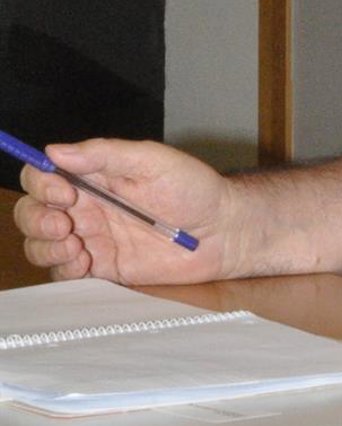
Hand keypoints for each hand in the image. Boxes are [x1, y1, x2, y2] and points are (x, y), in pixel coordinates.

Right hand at [14, 138, 234, 284]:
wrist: (224, 232)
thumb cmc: (195, 189)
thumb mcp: (152, 161)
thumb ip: (105, 155)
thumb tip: (55, 151)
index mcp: (95, 177)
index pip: (43, 175)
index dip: (40, 183)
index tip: (62, 193)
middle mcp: (87, 207)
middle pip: (33, 212)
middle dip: (37, 219)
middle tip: (66, 224)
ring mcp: (93, 239)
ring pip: (42, 245)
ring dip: (46, 247)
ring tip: (76, 246)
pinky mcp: (104, 269)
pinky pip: (65, 274)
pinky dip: (64, 270)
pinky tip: (86, 263)